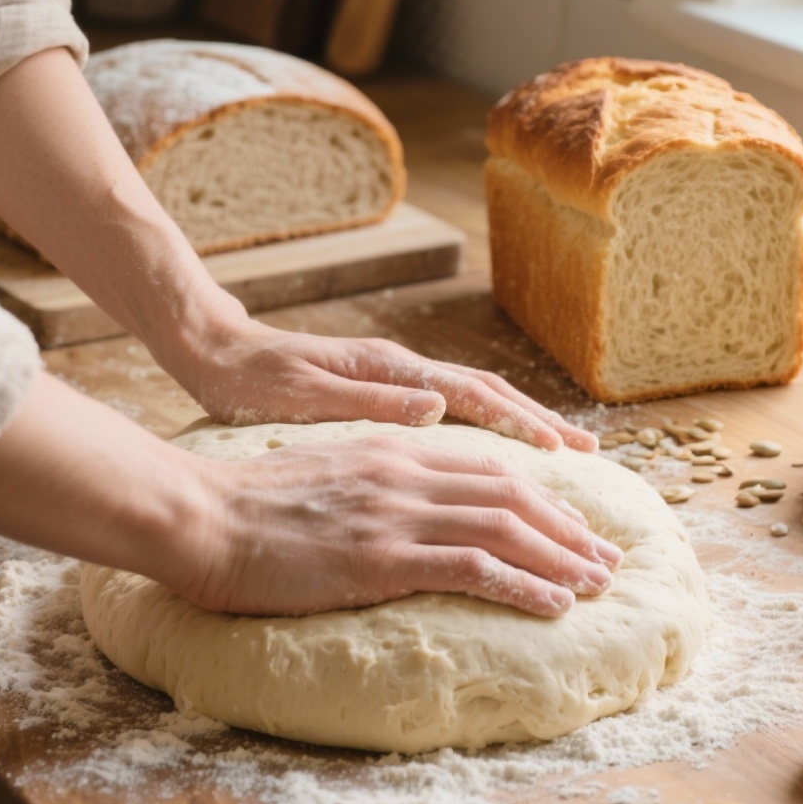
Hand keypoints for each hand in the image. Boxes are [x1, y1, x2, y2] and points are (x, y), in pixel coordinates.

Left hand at [163, 302, 596, 452]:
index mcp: (388, 371)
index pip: (473, 396)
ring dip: (521, 423)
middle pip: (488, 393)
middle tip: (590, 451)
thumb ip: (370, 400)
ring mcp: (394, 379)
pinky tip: (498, 450)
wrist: (213, 352)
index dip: (522, 424)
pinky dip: (486, 426)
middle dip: (540, 422)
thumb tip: (439, 406)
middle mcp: (400, 371)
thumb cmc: (249, 379)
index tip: (566, 451)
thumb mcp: (302, 394)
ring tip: (563, 450)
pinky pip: (451, 408)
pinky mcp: (381, 392)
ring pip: (474, 399)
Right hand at [178, 433, 621, 616]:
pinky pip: (471, 567)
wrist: (199, 515)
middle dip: (567, 526)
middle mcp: (404, 473)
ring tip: (597, 583)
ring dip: (560, 557)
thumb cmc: (248, 503)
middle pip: (510, 493)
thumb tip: (403, 502)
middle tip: (606, 557)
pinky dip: (522, 585)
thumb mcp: (323, 473)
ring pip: (503, 526)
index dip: (539, 494)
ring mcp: (395, 513)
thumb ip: (371, 478)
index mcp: (391, 450)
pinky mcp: (380, 556)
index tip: (572, 522)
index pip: (486, 467)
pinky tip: (554, 605)